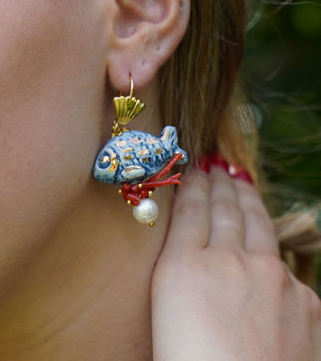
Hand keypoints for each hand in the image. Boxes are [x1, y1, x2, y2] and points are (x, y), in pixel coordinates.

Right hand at [151, 153, 320, 360]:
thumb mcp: (169, 308)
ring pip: (256, 224)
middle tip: (216, 166)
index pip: (193, 211)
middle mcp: (231, 261)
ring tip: (239, 181)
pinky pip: (281, 261)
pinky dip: (267, 240)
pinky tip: (262, 237)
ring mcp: (272, 277)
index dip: (195, 186)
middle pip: (225, 209)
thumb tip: (192, 241)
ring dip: (245, 198)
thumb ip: (182, 265)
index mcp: (186, 266)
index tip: (196, 169)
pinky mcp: (304, 299)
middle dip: (219, 184)